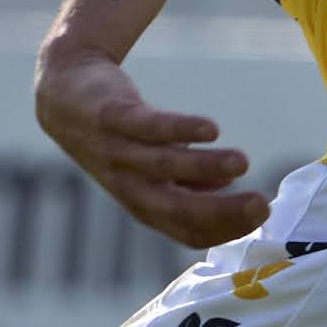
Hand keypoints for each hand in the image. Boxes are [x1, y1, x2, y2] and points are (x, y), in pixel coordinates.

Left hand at [32, 41, 269, 248]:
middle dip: (222, 211)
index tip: (262, 216)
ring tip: (243, 162)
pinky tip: (212, 129)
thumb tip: (225, 191)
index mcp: (144, 204)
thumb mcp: (152, 166)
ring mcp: (118, 151)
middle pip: (177, 210)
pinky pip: (148, 126)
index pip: (187, 231)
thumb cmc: (119, 136)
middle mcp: (130, 185)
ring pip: (164, 167)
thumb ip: (188, 182)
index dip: (224, 229)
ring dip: (206, 167)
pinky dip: (180, 129)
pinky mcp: (112, 117)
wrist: (65, 95)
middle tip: (262, 204)